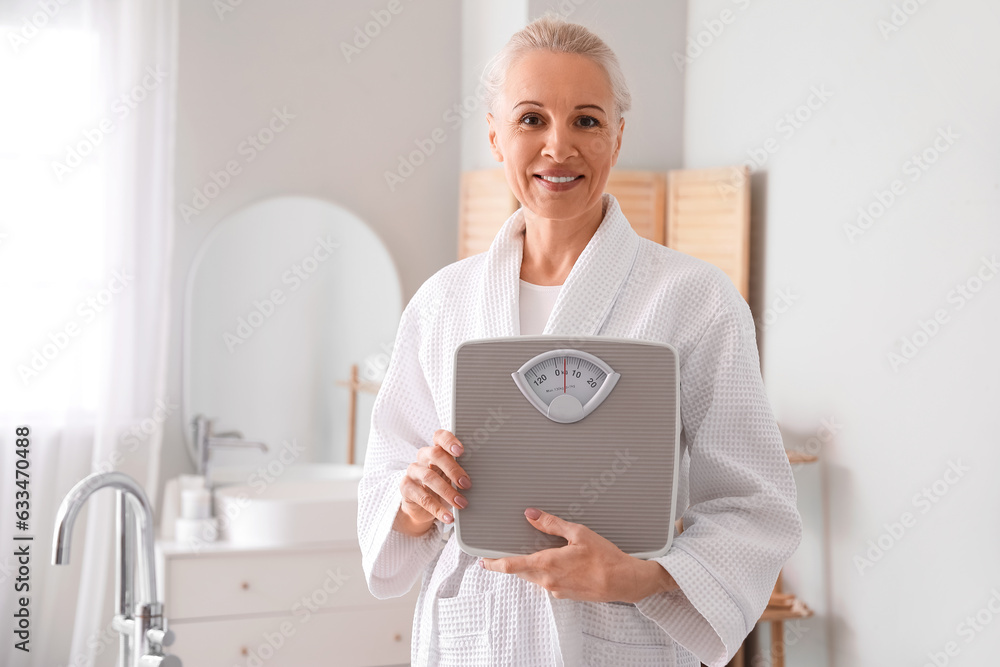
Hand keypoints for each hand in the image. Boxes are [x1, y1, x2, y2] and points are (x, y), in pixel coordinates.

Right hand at [393, 429, 471, 536]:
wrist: (420, 507)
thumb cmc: (441, 486)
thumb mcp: (451, 477)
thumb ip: (461, 472)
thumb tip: (485, 478)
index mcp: (436, 450)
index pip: (440, 436)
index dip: (449, 441)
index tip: (461, 451)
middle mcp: (423, 457)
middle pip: (435, 454)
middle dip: (453, 469)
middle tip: (467, 484)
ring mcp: (413, 472)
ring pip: (429, 477)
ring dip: (447, 491)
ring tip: (461, 504)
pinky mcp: (406, 488)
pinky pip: (422, 498)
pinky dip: (437, 509)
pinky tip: (448, 516)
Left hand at [479, 508, 678, 602]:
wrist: (624, 582)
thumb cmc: (605, 558)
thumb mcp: (578, 533)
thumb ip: (552, 524)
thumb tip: (531, 514)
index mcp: (547, 565)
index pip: (511, 566)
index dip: (493, 564)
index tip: (483, 561)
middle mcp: (548, 581)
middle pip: (519, 572)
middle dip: (508, 564)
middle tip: (500, 554)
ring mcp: (556, 590)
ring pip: (533, 578)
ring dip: (526, 568)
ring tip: (526, 554)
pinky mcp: (566, 594)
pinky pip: (547, 583)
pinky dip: (542, 573)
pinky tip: (552, 563)